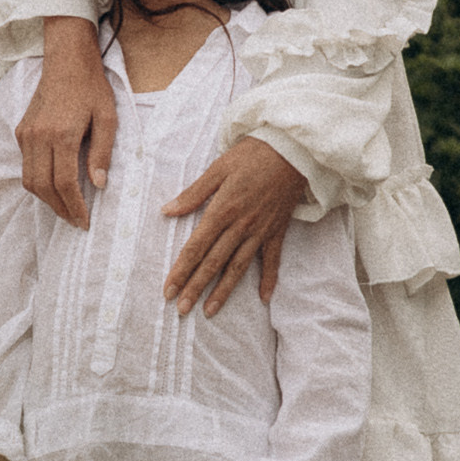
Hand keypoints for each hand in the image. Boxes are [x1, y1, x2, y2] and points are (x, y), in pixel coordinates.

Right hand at [18, 16, 113, 229]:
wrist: (67, 59)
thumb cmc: (92, 87)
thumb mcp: (108, 118)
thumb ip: (102, 153)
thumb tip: (98, 185)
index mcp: (62, 134)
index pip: (64, 183)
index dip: (74, 207)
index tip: (84, 222)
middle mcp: (39, 137)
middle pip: (43, 186)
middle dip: (59, 209)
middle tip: (75, 222)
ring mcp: (26, 134)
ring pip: (29, 179)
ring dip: (46, 199)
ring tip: (65, 209)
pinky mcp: (21, 130)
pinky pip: (26, 165)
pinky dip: (38, 181)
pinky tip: (53, 186)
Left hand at [162, 138, 310, 314]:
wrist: (292, 150)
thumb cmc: (252, 154)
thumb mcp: (218, 169)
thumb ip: (193, 194)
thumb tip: (167, 211)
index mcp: (222, 210)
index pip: (196, 247)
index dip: (180, 270)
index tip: (168, 289)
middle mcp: (240, 226)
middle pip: (213, 263)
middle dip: (195, 287)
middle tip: (181, 309)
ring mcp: (260, 231)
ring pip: (239, 267)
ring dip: (223, 291)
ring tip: (209, 311)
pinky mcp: (277, 231)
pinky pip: (272, 260)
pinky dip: (269, 279)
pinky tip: (264, 298)